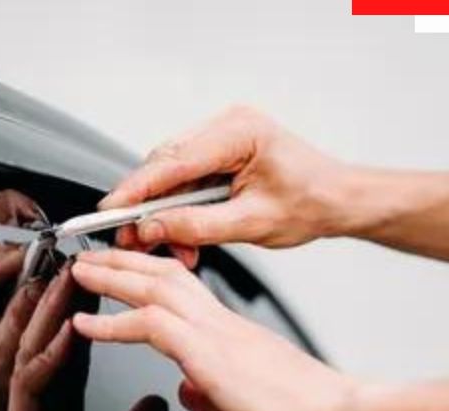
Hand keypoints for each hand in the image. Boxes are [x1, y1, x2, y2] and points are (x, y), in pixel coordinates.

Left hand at [70, 250, 357, 410]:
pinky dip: (112, 322)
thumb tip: (189, 393)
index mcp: (233, 333)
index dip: (147, 277)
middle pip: (164, 276)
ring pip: (154, 288)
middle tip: (87, 256)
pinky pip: (152, 326)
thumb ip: (215, 395)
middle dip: (122, 263)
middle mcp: (223, 325)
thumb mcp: (248, 405)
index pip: (183, 291)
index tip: (119, 272)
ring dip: (110, 279)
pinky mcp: (212, 356)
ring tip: (76, 273)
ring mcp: (217, 335)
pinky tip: (85, 325)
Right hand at [102, 105, 355, 266]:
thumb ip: (196, 225)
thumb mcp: (250, 224)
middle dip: (147, 206)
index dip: (137, 188)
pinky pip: (186, 179)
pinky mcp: (221, 151)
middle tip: (132, 239)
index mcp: (241, 132)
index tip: (110, 209)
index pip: (175, 161)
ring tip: (168, 246)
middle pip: (166, 165)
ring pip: (172, 175)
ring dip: (164, 213)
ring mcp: (223, 136)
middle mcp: (229, 126)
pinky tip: (183, 235)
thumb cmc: (310, 204)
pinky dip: (179, 209)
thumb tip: (152, 228)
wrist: (338, 200)